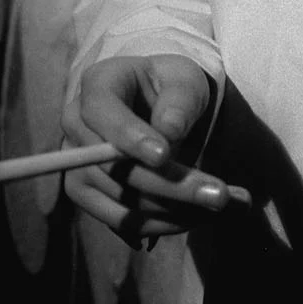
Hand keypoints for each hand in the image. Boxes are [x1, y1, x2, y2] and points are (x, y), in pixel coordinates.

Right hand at [62, 54, 229, 242]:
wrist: (160, 107)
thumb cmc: (172, 87)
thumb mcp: (185, 80)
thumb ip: (179, 101)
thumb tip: (169, 132)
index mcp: (98, 84)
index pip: (101, 112)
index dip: (129, 136)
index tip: (163, 156)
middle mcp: (77, 126)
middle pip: (115, 166)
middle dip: (170, 185)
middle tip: (220, 195)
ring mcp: (77, 165)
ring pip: (122, 200)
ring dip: (175, 210)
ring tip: (225, 205)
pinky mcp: (90, 197)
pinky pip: (123, 221)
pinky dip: (163, 223)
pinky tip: (200, 216)